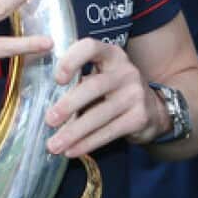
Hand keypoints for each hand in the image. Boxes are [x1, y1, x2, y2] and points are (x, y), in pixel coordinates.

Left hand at [44, 38, 167, 155]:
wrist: (153, 110)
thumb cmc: (114, 90)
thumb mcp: (101, 76)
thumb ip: (79, 81)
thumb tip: (44, 103)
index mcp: (111, 55)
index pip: (90, 47)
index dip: (71, 60)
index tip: (57, 79)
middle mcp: (125, 71)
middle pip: (93, 86)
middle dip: (69, 105)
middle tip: (49, 120)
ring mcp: (135, 94)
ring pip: (100, 115)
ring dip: (74, 132)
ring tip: (54, 145)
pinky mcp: (139, 118)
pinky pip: (109, 132)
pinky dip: (88, 143)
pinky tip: (72, 151)